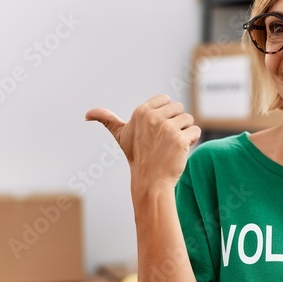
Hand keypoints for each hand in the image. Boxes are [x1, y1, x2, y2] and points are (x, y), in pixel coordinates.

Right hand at [85, 94, 200, 190]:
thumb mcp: (121, 136)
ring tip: (171, 146)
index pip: (167, 100)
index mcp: (141, 111)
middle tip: (165, 140)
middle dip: (176, 123)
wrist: (151, 181)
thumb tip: (87, 115)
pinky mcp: (180, 139)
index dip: (166, 115)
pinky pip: (195, 131)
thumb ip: (107, 120)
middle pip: (179, 108)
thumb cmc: (137, 157)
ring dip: (184, 133)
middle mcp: (153, 117)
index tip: (157, 130)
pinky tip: (180, 151)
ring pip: (189, 120)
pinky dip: (192, 141)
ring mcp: (167, 128)